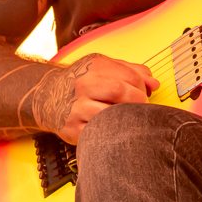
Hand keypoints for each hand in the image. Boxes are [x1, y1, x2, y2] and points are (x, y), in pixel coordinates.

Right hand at [36, 54, 155, 143]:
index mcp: (94, 67)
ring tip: (127, 118)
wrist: (46, 97)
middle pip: (121, 92)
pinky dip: (112, 132)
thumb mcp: (103, 67)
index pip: (131, 77)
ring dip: (126, 119)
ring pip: (111, 116)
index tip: (145, 94)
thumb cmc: (80, 82)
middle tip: (140, 108)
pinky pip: (100, 134)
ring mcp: (77, 109)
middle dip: (138, 102)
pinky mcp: (73, 130)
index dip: (144, 88)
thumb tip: (155, 83)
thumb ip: (132, 71)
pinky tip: (113, 128)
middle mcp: (83, 86)